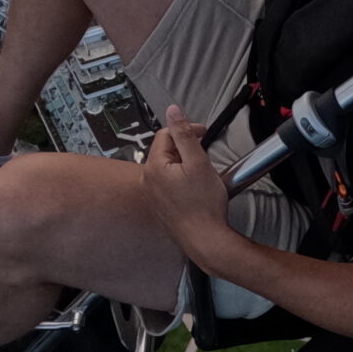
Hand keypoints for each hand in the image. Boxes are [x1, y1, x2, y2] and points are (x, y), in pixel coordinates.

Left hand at [141, 105, 229, 245]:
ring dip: (185, 163)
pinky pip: (169, 183)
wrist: (205, 240)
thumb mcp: (198, 162)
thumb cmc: (204, 206)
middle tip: (205, 155)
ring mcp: (152, 195)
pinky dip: (182, 179)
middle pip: (166, 150)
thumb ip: (184, 134)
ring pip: (168, 167)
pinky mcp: (160, 205)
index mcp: (153, 167)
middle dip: (186, 147)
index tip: (202, 133)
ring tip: (203, 173)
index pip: (166, 134)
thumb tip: (173, 112)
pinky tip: (196, 188)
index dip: (186, 129)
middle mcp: (147, 181)